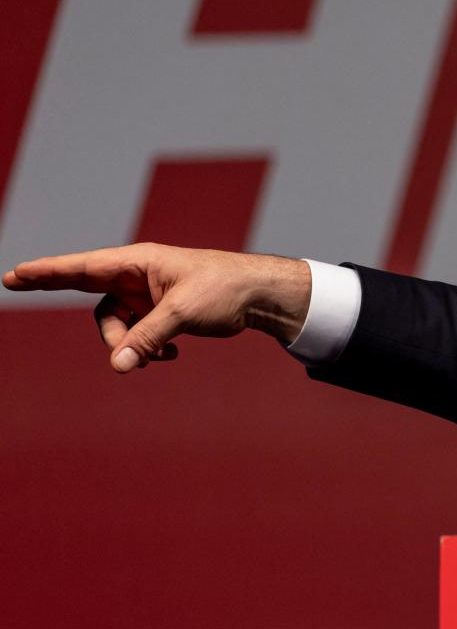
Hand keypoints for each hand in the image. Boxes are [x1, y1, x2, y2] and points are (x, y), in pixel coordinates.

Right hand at [2, 242, 311, 372]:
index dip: (48, 272)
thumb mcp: (183, 312)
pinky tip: (173, 356)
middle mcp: (138, 276)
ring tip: (159, 356)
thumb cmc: (225, 289)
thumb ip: (148, 338)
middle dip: (56, 291)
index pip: (83, 267)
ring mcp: (148, 295)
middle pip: (89, 291)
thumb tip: (119, 366)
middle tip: (14, 282)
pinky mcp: (161, 313)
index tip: (17, 274)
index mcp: (139, 262)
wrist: (260, 296)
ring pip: (115, 325)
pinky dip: (148, 349)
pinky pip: (137, 335)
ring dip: (128, 345)